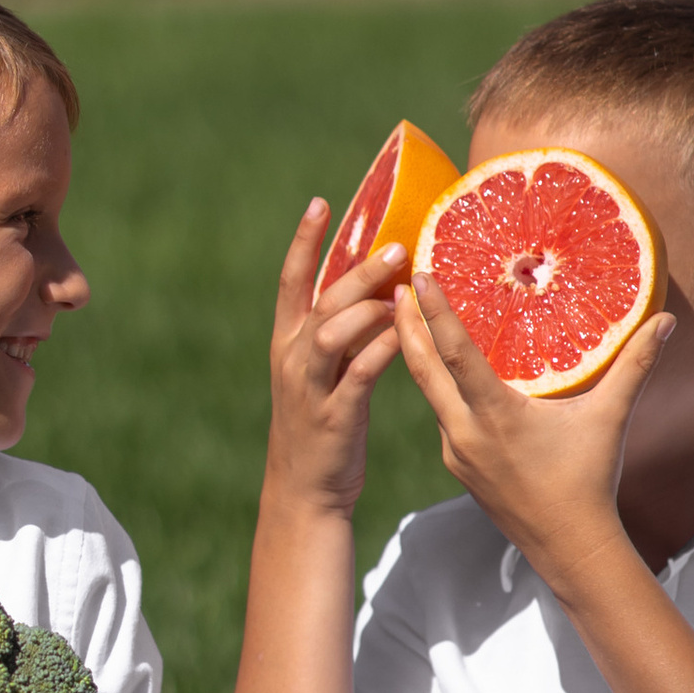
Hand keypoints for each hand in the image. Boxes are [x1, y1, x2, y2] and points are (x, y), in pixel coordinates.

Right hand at [264, 199, 408, 519]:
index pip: (291, 281)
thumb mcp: (323, 373)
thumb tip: (383, 294)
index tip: (320, 202)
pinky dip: (381, 349)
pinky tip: (406, 334)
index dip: (304, 240)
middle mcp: (293, 357)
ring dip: (369, 306)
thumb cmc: (321, 424)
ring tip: (404, 290)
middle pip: (321, 299)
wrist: (303, 489)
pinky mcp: (334, 414)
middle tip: (395, 247)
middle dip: (357, 270)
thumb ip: (342, 335)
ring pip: (334, 331)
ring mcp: (310, 386)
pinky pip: (359, 373)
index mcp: (287, 342)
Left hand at [394, 272, 676, 595]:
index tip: (420, 277)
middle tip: (396, 285)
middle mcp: (465, 431)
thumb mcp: (609, 418)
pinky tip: (441, 369)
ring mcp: (455, 450)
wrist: (569, 548)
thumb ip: (634, 366)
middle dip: (406, 324)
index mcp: (495, 415)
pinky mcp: (457, 463)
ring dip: (415, 353)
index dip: (435, 313)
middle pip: (421, 368)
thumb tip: (664, 321)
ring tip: (409, 316)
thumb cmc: (589, 481)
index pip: (454, 353)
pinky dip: (434, 385)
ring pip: (426, 392)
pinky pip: (439, 414)